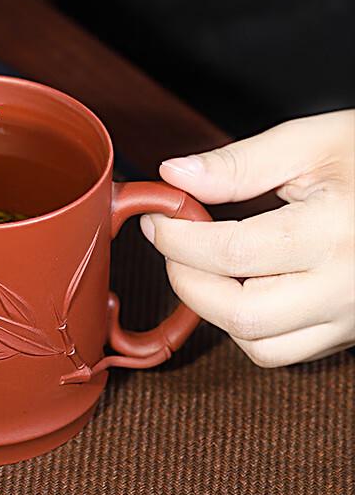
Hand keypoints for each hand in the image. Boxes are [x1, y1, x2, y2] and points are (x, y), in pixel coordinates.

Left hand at [140, 110, 354, 366]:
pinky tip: (243, 283)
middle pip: (242, 314)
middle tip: (173, 246)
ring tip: (206, 264)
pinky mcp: (351, 333)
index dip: (179, 238)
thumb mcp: (317, 143)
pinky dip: (248, 326)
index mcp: (337, 232)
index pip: (233, 252)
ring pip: (261, 346)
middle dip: (188, 282)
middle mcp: (347, 287)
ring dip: (216, 310)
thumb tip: (174, 176)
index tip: (159, 219)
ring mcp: (352, 318)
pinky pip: (285, 351)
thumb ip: (240, 163)